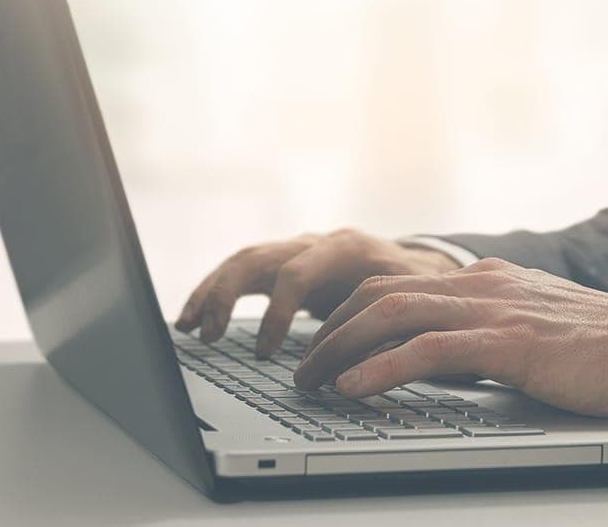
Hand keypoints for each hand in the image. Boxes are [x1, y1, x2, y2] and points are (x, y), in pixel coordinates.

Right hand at [174, 229, 460, 356]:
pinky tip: (194, 320)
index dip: (277, 312)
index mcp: (344, 248)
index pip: (296, 272)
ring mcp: (296, 251)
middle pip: (256, 257)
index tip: (265, 353)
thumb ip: (385, 327)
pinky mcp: (285, 265)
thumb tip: (360, 364)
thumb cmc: (416, 287)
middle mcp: (313, 243)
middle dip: (226, 295)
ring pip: (241, 262)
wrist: (420, 265)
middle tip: (208, 334)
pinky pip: (242, 274)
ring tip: (186, 327)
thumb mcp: (408, 302)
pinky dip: (215, 294)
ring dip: (210, 293)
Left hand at [293, 257, 607, 416]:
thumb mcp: (534, 329)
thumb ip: (490, 333)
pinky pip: (426, 350)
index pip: (397, 282)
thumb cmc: (606, 349)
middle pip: (378, 292)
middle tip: (302, 365)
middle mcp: (482, 284)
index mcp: (486, 279)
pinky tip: (353, 388)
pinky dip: (380, 368)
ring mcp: (493, 309)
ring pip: (390, 313)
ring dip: (340, 348)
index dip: (349, 310)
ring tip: (312, 380)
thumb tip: (447, 360)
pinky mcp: (508, 342)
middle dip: (330, 329)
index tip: (322, 341)